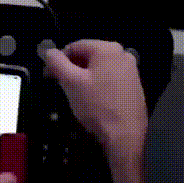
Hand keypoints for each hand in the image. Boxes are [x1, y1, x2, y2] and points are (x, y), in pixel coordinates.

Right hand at [44, 40, 147, 157]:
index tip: (49, 75)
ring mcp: (131, 72)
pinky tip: (93, 103)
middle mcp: (123, 55)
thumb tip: (48, 51)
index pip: (76, 46)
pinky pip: (110, 82)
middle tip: (61, 87)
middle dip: (72, 70)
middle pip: (89, 57)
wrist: (125, 136)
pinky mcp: (134, 89)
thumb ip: (57, 63)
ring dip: (85, 80)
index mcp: (108, 48)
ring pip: (100, 71)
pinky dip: (98, 88)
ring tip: (76, 97)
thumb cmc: (97, 106)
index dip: (59, 59)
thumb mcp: (71, 83)